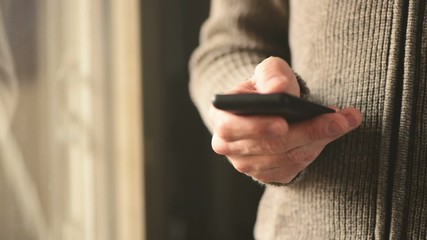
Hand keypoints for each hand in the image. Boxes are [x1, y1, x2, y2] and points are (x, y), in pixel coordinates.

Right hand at [209, 57, 362, 183]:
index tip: (284, 123)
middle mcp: (228, 146)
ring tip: (344, 122)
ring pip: (285, 158)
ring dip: (317, 141)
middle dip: (306, 132)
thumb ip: (271, 75)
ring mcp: (247, 164)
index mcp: (221, 118)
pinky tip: (330, 134)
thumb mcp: (267, 72)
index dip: (257, 127)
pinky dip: (315, 150)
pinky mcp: (265, 174)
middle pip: (269, 146)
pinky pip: (293, 168)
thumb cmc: (265, 88)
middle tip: (337, 120)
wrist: (267, 109)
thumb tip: (278, 88)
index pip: (231, 127)